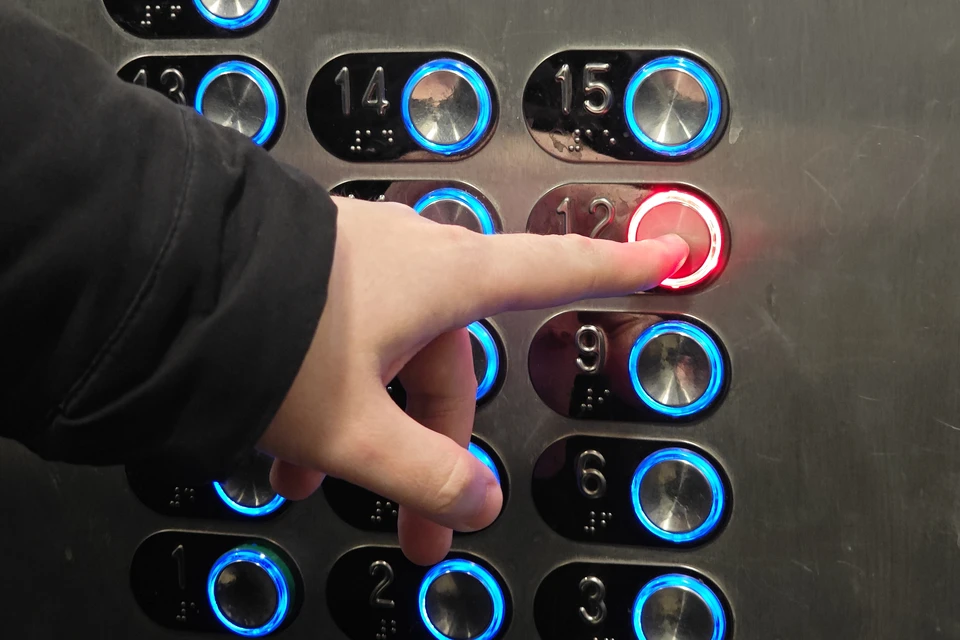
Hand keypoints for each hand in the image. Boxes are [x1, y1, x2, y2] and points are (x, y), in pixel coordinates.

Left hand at [257, 196, 687, 564]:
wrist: (165, 283)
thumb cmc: (268, 333)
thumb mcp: (356, 428)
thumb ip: (428, 475)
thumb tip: (476, 504)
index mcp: (446, 279)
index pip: (558, 271)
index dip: (619, 269)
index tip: (667, 253)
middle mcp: (411, 260)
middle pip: (452, 367)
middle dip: (433, 450)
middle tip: (421, 524)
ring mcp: (360, 262)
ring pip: (390, 362)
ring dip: (371, 430)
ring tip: (324, 487)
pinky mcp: (314, 273)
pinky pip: (347, 343)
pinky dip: (335, 395)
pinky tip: (291, 445)